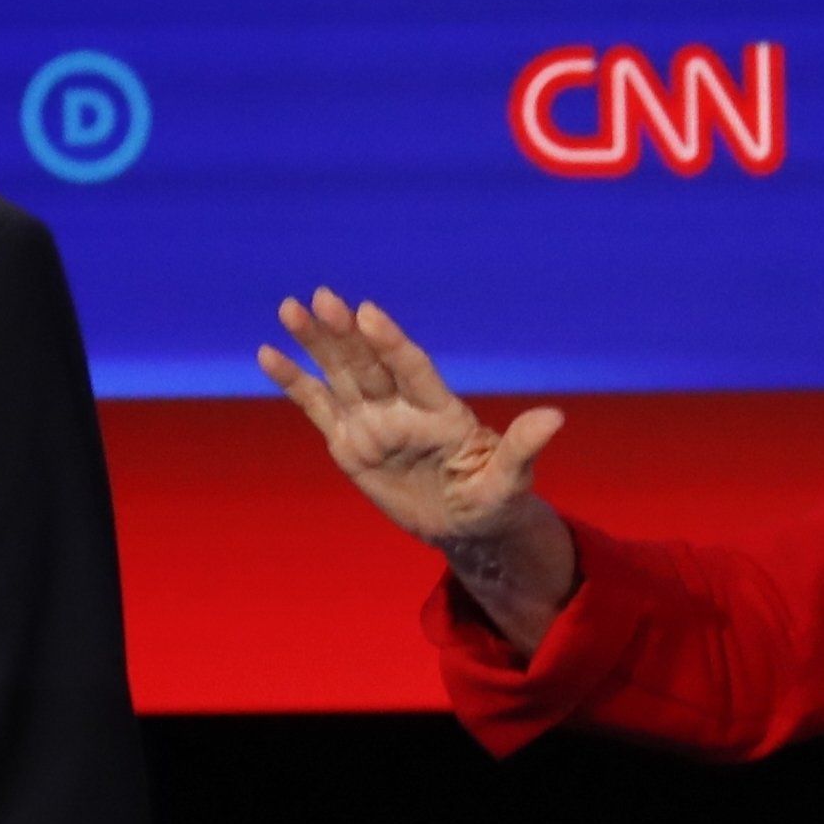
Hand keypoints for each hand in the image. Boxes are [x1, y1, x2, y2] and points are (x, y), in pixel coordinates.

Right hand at [258, 290, 578, 644]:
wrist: (465, 526)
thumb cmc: (493, 502)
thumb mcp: (510, 483)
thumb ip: (522, 449)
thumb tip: (555, 419)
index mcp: (440, 412)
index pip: (412, 369)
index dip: (391, 343)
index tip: (370, 313)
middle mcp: (402, 408)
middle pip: (369, 364)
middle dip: (345, 333)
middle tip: (322, 297)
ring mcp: (373, 422)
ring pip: (340, 375)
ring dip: (316, 342)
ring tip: (291, 308)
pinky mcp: (349, 441)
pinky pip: (318, 406)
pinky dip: (295, 382)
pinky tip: (268, 353)